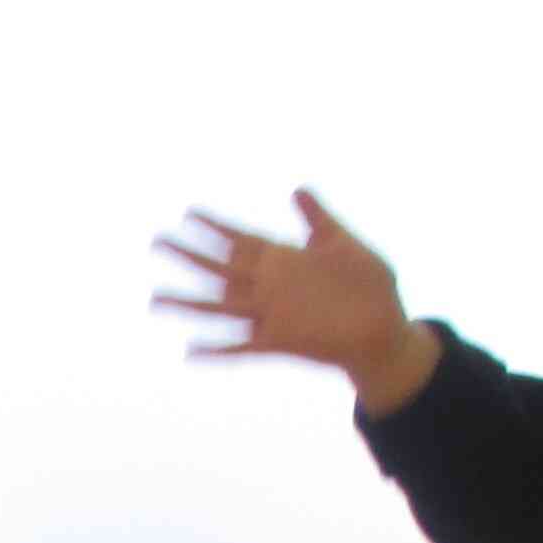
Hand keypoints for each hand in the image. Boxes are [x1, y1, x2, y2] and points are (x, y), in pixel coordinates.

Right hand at [152, 189, 439, 413]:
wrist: (386, 330)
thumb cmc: (370, 285)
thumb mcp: (343, 242)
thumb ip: (318, 218)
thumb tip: (298, 189)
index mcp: (283, 259)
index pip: (240, 239)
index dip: (215, 226)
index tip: (188, 212)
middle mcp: (270, 287)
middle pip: (220, 268)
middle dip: (189, 255)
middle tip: (156, 241)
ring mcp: (271, 315)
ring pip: (220, 307)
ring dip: (187, 303)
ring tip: (155, 298)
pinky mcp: (279, 342)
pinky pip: (241, 348)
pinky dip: (216, 351)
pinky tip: (189, 352)